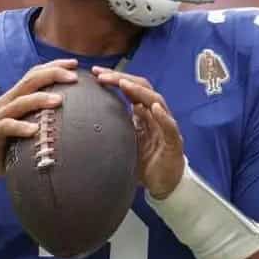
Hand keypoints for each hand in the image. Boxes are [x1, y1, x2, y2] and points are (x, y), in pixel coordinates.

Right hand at [0, 59, 78, 184]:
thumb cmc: (7, 145)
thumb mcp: (26, 128)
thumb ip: (42, 119)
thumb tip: (74, 120)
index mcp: (16, 97)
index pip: (34, 74)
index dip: (53, 66)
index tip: (74, 64)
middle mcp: (6, 102)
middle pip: (29, 81)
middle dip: (52, 75)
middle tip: (73, 76)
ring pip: (20, 102)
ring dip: (39, 99)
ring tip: (59, 100)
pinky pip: (6, 127)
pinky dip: (20, 127)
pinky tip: (34, 129)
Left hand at [92, 67, 184, 198]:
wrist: (163, 185)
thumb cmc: (144, 162)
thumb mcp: (123, 142)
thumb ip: (112, 129)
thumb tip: (84, 120)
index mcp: (143, 114)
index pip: (130, 89)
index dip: (115, 79)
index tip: (96, 73)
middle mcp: (156, 116)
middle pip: (142, 89)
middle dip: (122, 79)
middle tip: (102, 75)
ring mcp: (166, 128)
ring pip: (156, 102)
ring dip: (140, 92)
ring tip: (124, 84)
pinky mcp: (174, 143)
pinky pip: (170, 127)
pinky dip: (163, 117)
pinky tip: (153, 108)